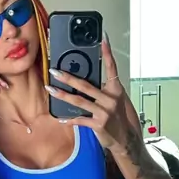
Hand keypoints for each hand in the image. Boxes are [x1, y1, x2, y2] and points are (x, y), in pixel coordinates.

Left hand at [45, 34, 134, 149]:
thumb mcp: (118, 100)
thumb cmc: (122, 118)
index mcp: (116, 89)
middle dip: (68, 77)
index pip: (112, 67)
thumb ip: (105, 91)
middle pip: (86, 85)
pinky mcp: (98, 124)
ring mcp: (104, 112)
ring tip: (51, 90)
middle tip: (55, 71)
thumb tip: (88, 83)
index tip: (103, 39)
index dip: (108, 53)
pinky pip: (80, 120)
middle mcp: (110, 99)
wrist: (127, 139)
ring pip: (79, 101)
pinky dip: (70, 119)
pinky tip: (60, 117)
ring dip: (63, 95)